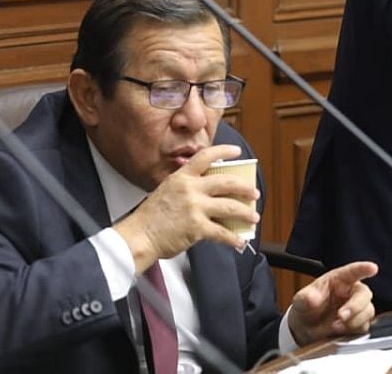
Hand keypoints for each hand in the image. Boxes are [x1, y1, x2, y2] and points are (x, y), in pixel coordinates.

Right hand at [113, 145, 257, 272]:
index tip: (236, 151)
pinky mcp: (197, 227)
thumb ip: (187, 186)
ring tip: (253, 217)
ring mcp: (195, 208)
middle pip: (227, 182)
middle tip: (253, 192)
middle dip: (245, 187)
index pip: (206, 157)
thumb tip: (210, 190)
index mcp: (182, 177)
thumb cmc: (150, 217)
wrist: (138, 236)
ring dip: (246, 213)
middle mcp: (191, 189)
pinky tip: (239, 240)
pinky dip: (233, 238)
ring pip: (231, 207)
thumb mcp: (167, 190)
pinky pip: (222, 232)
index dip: (224, 151)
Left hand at [288, 261, 378, 344]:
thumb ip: (306, 297)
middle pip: (364, 294)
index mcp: (339, 280)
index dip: (363, 269)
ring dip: (354, 321)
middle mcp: (351, 292)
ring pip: (367, 312)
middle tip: (341, 316)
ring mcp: (356, 308)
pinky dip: (353, 330)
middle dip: (355, 306)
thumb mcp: (300, 300)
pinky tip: (341, 332)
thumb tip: (313, 298)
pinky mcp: (358, 324)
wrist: (305, 329)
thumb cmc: (306, 307)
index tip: (373, 268)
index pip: (353, 271)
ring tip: (335, 327)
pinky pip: (364, 327)